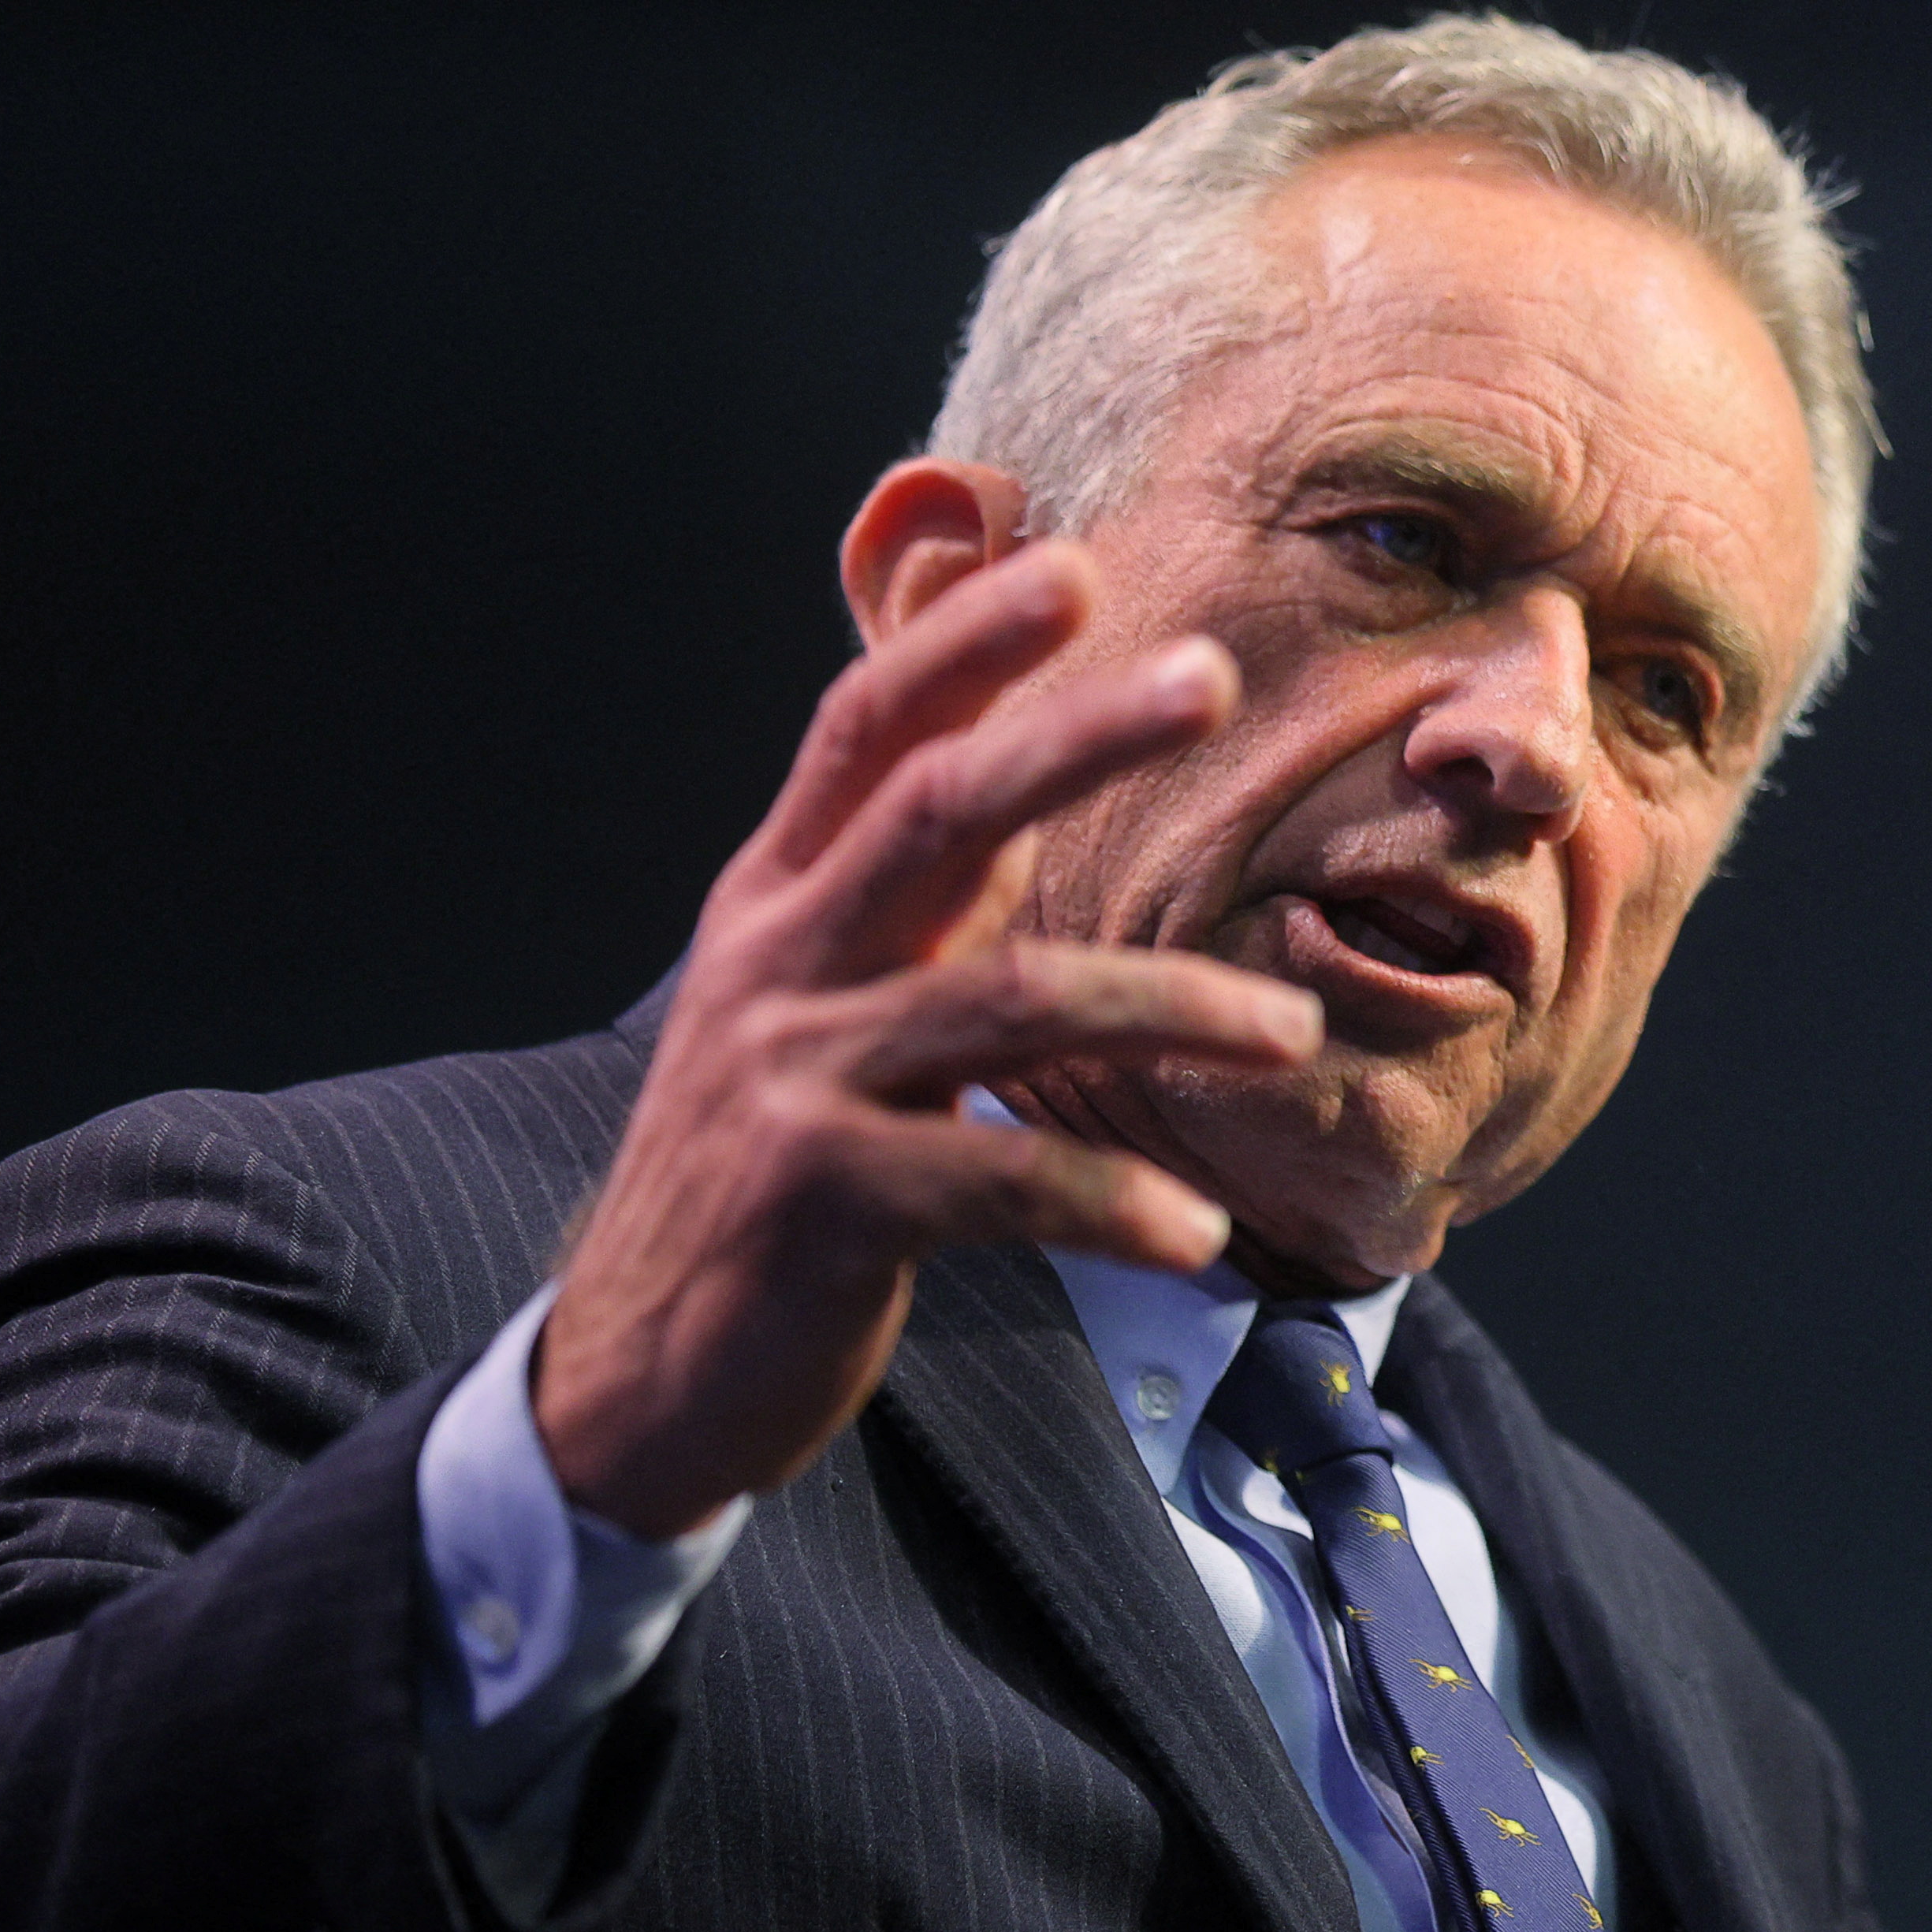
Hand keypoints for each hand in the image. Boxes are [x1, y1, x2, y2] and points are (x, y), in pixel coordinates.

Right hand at [535, 543, 1318, 1538]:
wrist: (637, 1371)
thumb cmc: (768, 1174)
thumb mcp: (815, 1006)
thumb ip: (908, 898)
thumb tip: (1013, 772)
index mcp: (780, 904)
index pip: (866, 730)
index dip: (961, 643)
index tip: (1068, 561)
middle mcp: (778, 964)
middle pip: (936, 812)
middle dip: (1076, 736)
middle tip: (1211, 675)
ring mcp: (791, 1078)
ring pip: (1006, 1003)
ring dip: (1171, 1011)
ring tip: (1294, 1034)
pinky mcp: (819, 1200)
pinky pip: (1001, 1182)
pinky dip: (1111, 1202)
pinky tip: (1198, 1233)